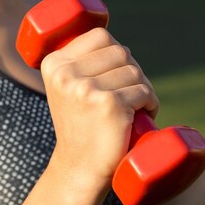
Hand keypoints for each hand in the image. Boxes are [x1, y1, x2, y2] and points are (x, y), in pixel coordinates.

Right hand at [41, 28, 158, 192]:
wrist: (80, 169)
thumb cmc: (82, 126)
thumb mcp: (68, 89)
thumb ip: (81, 63)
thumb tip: (115, 43)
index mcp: (54, 64)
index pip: (101, 36)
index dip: (116, 54)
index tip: (114, 77)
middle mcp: (67, 74)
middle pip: (121, 52)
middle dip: (132, 72)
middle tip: (129, 96)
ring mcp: (87, 89)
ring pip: (135, 71)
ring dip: (143, 88)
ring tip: (135, 108)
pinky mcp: (109, 105)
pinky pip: (144, 91)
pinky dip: (150, 103)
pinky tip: (143, 116)